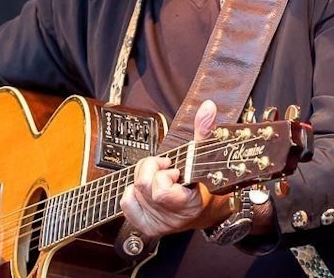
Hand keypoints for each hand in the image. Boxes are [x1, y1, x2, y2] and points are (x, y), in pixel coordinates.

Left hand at [120, 99, 226, 240]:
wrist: (204, 210)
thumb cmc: (205, 183)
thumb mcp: (205, 157)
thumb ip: (205, 130)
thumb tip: (207, 106)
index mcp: (189, 205)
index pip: (161, 191)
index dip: (164, 174)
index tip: (175, 168)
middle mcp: (172, 218)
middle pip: (143, 185)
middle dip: (152, 169)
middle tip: (166, 168)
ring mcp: (158, 224)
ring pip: (133, 191)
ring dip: (144, 178)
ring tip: (160, 178)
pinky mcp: (146, 226)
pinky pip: (126, 203)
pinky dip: (132, 191)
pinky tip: (148, 189)